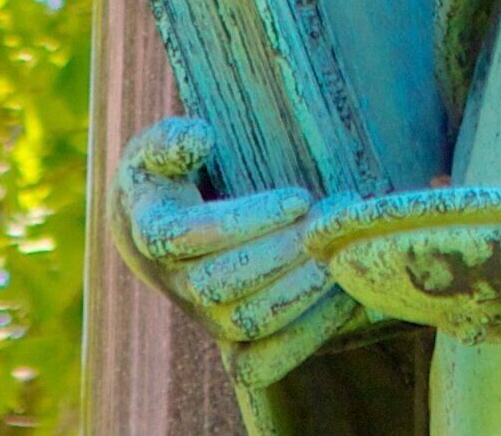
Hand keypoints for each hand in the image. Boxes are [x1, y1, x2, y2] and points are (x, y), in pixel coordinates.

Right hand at [114, 118, 343, 383]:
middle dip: (284, 253)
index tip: (299, 197)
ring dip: (302, 289)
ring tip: (342, 251)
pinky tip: (347, 297)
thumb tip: (200, 139)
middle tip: (334, 217)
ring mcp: (204, 318)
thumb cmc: (171, 176)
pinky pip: (263, 362)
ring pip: (249, 322)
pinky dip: (308, 336)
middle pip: (221, 285)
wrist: (165, 230)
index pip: (189, 235)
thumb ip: (171, 140)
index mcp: (153, 231)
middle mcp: (175, 283)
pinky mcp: (232, 343)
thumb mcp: (159, 148)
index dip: (245, 221)